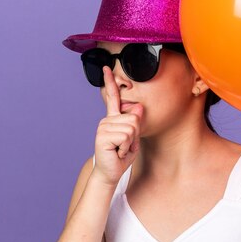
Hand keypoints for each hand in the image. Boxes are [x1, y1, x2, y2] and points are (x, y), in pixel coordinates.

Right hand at [92, 66, 143, 185]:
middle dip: (134, 136)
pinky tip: (117, 151)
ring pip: (131, 128)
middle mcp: (106, 120)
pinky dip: (126, 147)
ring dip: (130, 143)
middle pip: (134, 118)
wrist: (111, 173)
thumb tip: (137, 107)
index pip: (112, 97)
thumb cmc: (121, 157)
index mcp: (113, 119)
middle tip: (124, 146)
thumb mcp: (134, 139)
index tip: (107, 68)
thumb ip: (136, 123)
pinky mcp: (103, 136)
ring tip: (120, 149)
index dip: (110, 82)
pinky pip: (126, 136)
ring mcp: (103, 127)